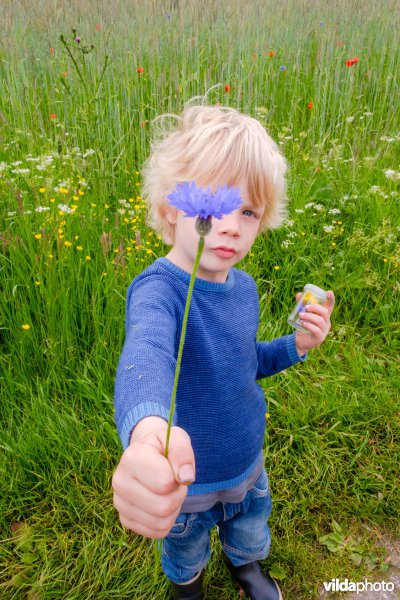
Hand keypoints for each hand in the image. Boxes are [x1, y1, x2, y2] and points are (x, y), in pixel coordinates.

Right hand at [112, 418, 194, 538]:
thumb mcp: (177, 438)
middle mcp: (120, 481)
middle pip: (163, 507)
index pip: (165, 483)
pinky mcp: (124, 519)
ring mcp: (119, 502)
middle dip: (178, 496)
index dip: (178, 478)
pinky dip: (166, 521)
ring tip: (167, 492)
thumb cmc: (164, 447)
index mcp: (132, 457)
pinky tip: (161, 504)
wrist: (146, 455)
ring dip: (173, 509)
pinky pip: (156, 532)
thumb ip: (183, 453)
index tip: (174, 468)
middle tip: (174, 483)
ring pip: (161, 522)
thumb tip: (185, 478)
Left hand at [295, 290, 334, 355]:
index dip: (331, 299)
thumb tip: (299, 295)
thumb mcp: (302, 314)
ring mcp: (324, 330)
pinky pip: (317, 330)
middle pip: (325, 312)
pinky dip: (309, 325)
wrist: (300, 341)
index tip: (329, 292)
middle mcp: (326, 322)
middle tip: (306, 307)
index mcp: (324, 315)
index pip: (330, 306)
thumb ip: (301, 305)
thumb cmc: (303, 326)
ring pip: (320, 321)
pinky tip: (303, 323)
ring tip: (300, 315)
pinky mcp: (320, 337)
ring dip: (309, 316)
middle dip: (315, 308)